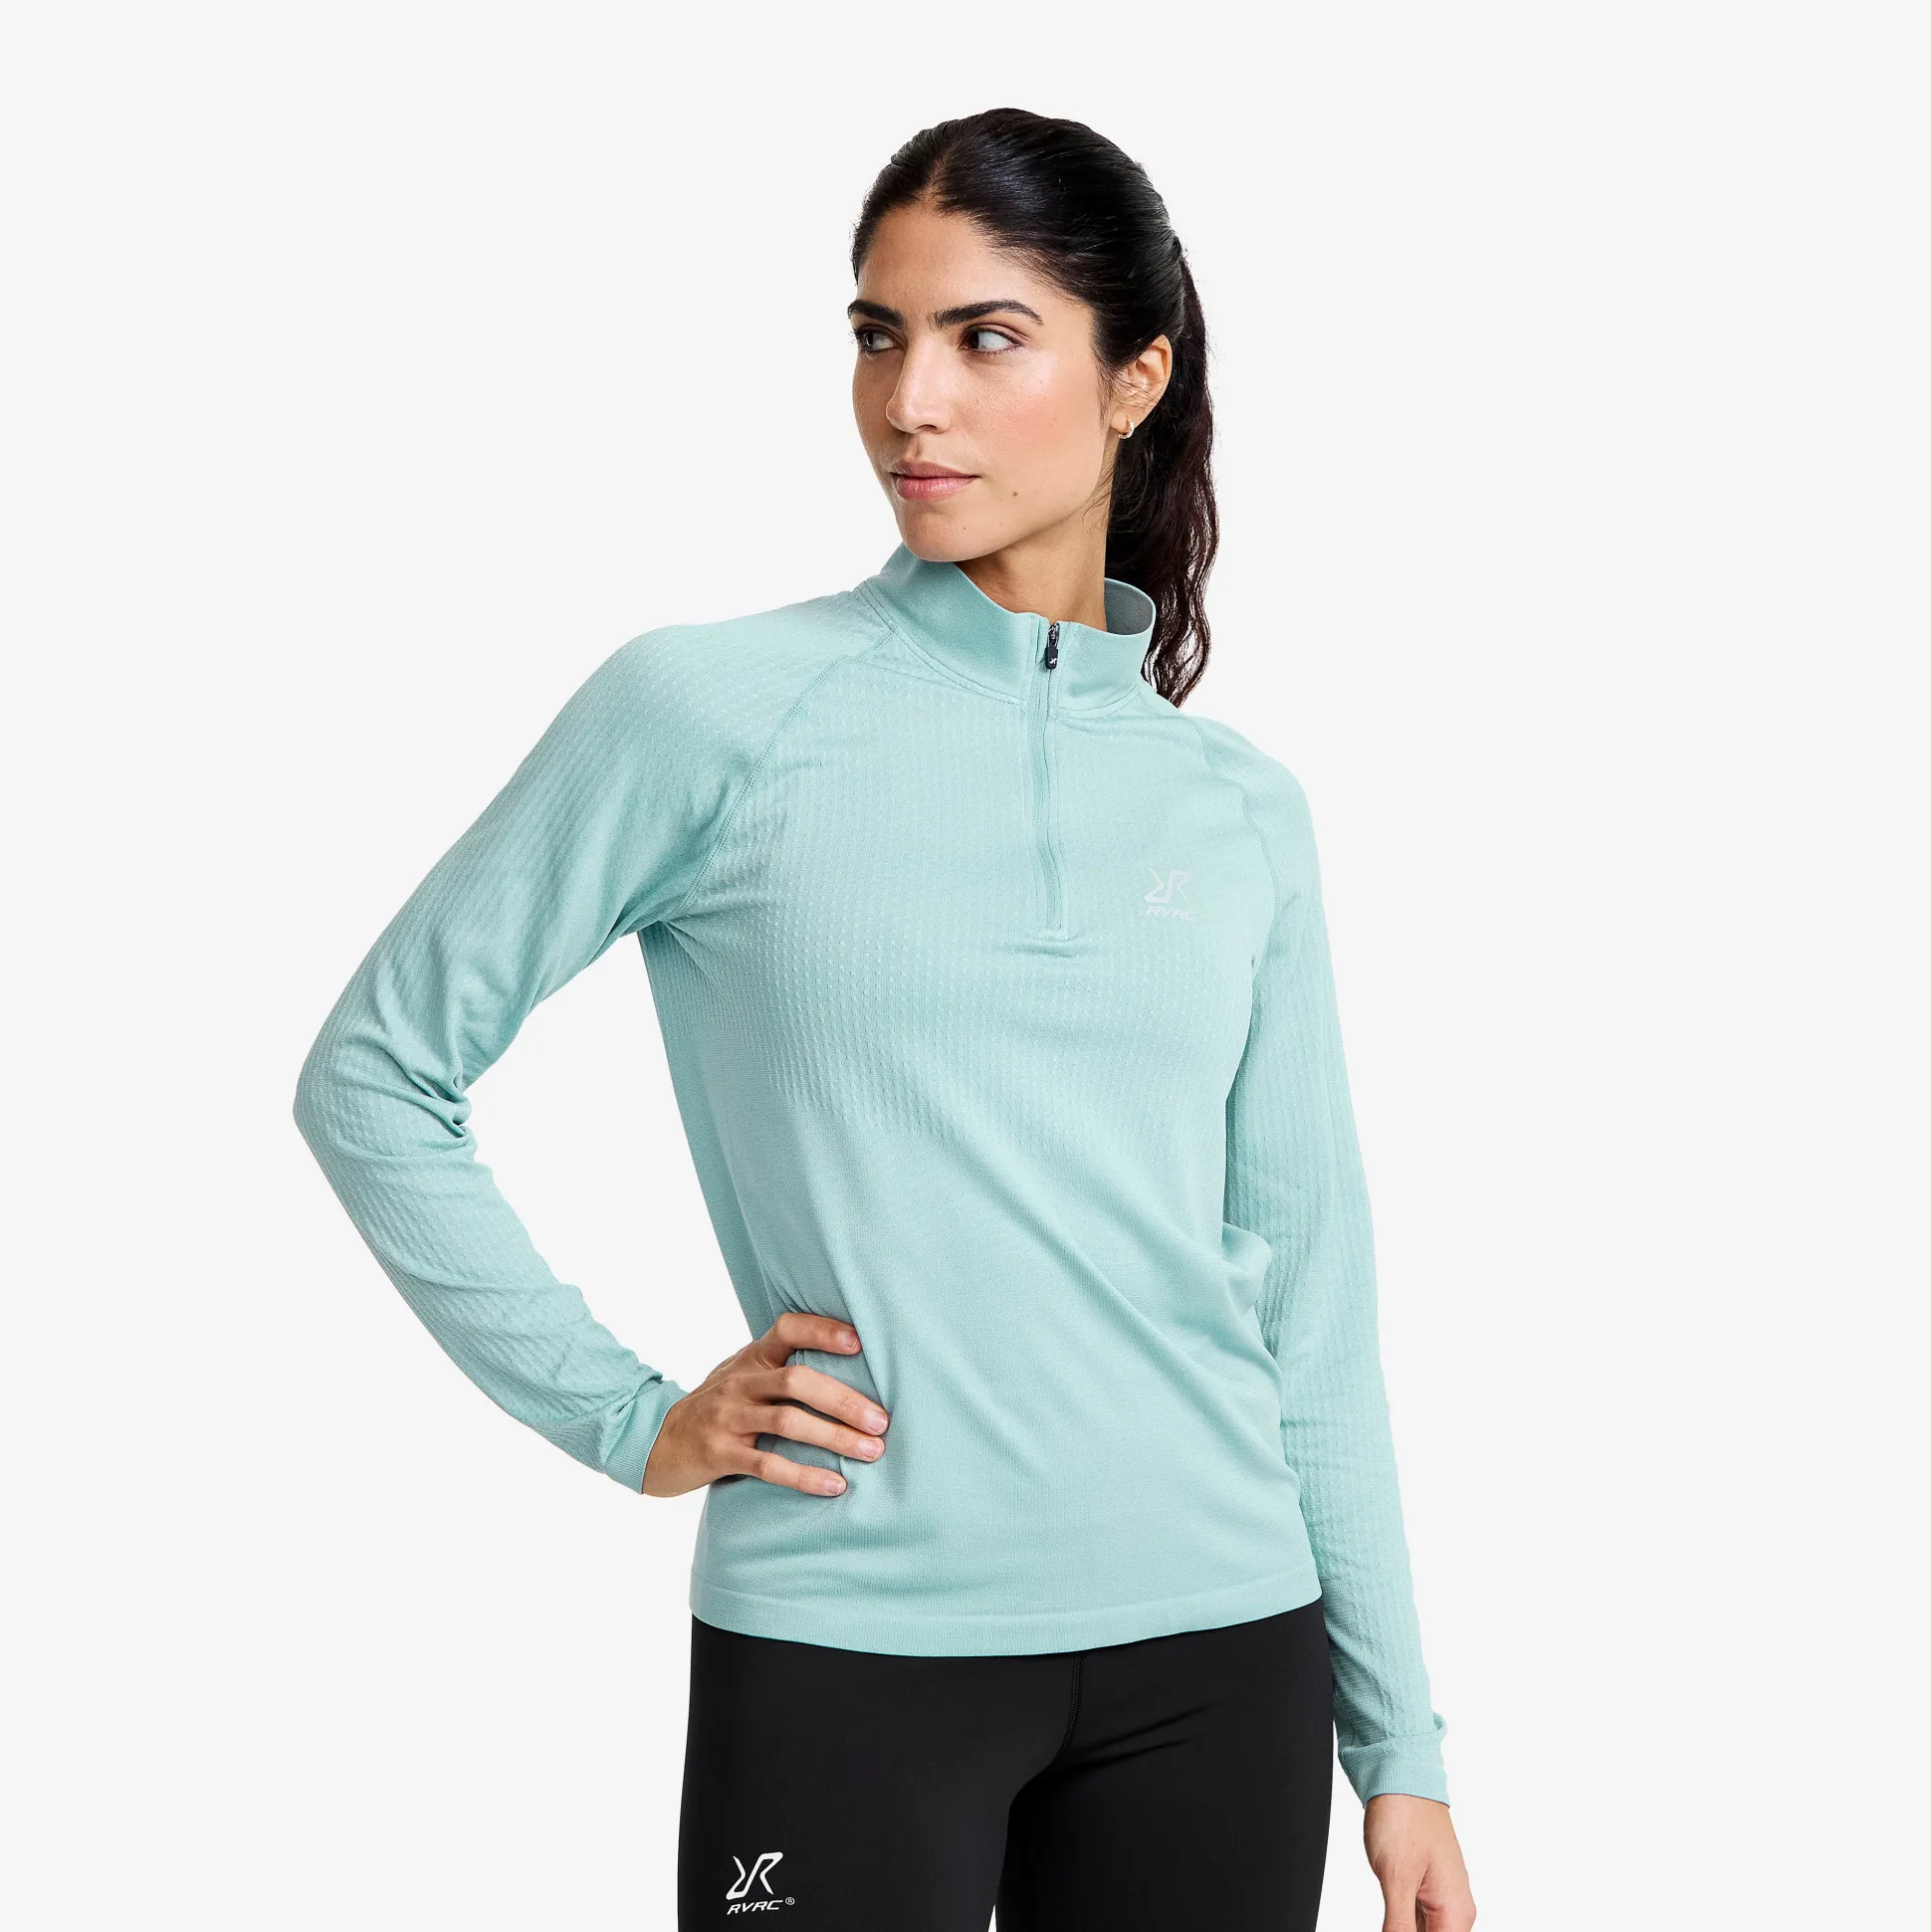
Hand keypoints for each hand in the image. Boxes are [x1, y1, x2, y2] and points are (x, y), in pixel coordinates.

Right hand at [641, 1311, 888, 1498]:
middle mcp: (740, 1382)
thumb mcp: (743, 1377)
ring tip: (871, 1451)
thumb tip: (850, 1371)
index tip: (859, 1343)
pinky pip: (768, 1464)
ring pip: (788, 1422)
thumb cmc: (717, 1407)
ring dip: (834, 1437)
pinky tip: (834, 1485)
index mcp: (751, 1357)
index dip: (822, 1331)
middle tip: (881, 1421)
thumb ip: (781, 1369)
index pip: (787, 1329)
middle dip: (843, 1400)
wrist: (655, 1441)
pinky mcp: (719, 1454)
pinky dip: (804, 1475)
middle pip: (797, 1381)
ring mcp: (727, 1418)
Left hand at [1364, 1793, 1474, 1931]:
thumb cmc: (1404, 1816)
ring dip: (1404, 1929)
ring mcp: (1441, 1896)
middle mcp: (1455, 1908)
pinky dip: (1401, 1923)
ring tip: (1388, 1909)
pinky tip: (1388, 1917)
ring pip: (1424, 1931)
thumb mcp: (1396, 1879)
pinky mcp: (1425, 1885)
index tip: (1394, 1926)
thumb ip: (1399, 1927)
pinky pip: (1416, 1918)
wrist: (1400, 1775)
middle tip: (1388, 1916)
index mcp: (1456, 1913)